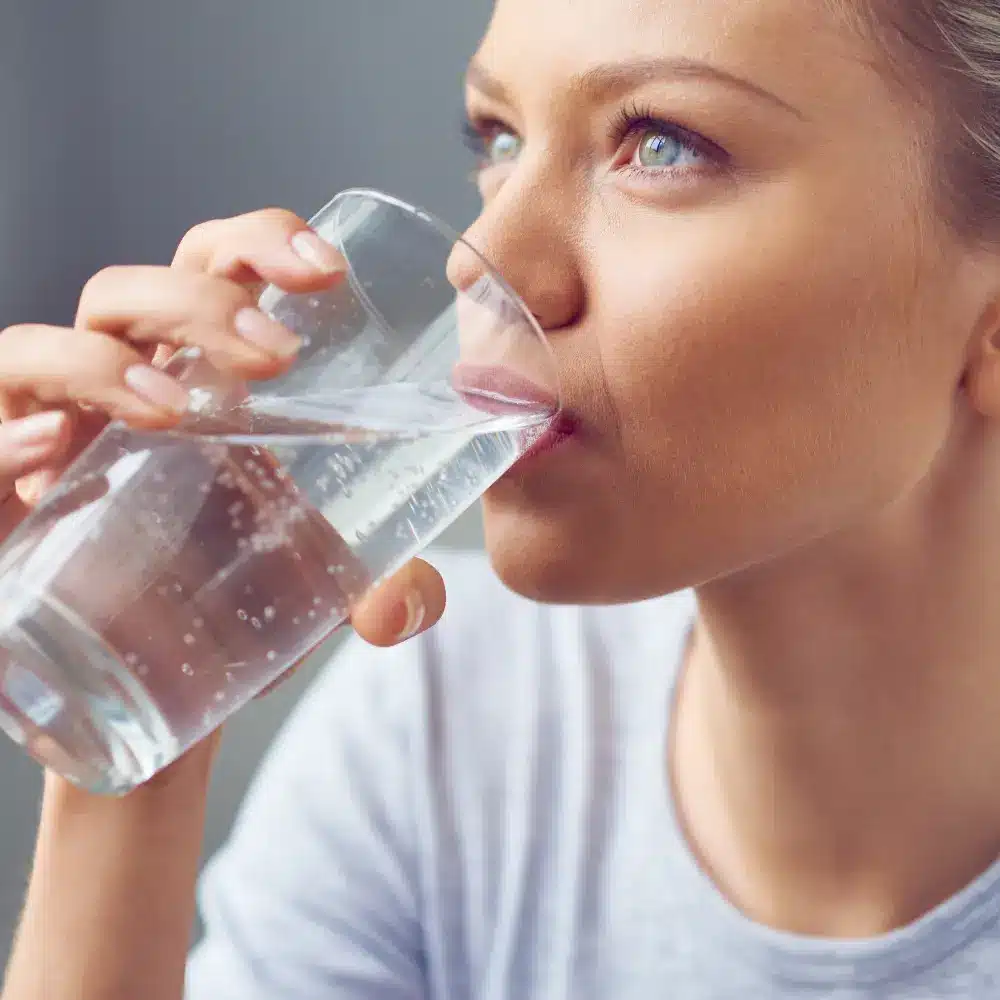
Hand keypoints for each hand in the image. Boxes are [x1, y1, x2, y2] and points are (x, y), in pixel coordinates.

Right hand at [0, 208, 445, 720]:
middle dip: (206, 297)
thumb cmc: (213, 605)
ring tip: (177, 408)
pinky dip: (25, 424)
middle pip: (140, 289)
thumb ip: (380, 590)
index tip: (329, 270)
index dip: (262, 247)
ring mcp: (51, 429)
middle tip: (277, 355)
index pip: (218, 274)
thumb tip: (407, 607)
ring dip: (114, 358)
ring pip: (53, 341)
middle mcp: (122, 386)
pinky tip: (71, 444)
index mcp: (202, 381)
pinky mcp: (3, 481)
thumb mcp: (307, 588)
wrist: (127, 686)